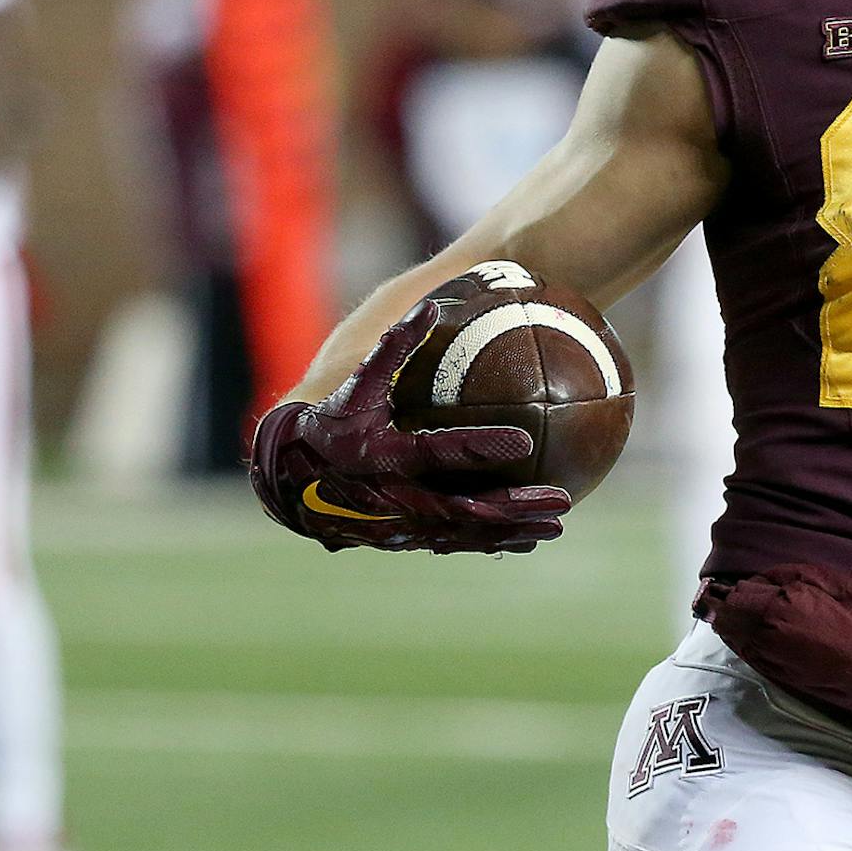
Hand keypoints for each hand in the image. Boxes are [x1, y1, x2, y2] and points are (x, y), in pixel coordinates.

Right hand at [248, 301, 572, 553]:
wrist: (289, 480)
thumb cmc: (330, 422)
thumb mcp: (357, 384)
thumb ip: (393, 347)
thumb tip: (430, 306)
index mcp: (384, 455)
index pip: (438, 452)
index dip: (479, 448)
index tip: (523, 440)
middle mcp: (394, 498)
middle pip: (464, 509)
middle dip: (514, 507)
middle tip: (562, 499)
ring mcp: (401, 526)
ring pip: (466, 536)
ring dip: (512, 531)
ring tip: (557, 525)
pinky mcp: (406, 540)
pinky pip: (456, 544)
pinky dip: (493, 543)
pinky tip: (530, 540)